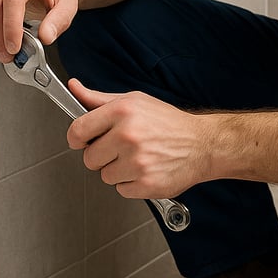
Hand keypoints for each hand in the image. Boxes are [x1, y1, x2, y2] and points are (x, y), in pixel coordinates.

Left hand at [66, 81, 211, 198]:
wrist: (203, 144)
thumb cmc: (169, 123)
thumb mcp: (135, 101)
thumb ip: (99, 99)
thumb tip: (75, 88)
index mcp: (123, 112)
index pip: (78, 130)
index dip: (77, 138)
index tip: (82, 141)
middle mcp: (128, 135)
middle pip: (89, 158)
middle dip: (101, 155)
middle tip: (121, 148)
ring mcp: (137, 161)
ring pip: (105, 176)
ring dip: (118, 171)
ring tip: (138, 158)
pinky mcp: (146, 183)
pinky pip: (121, 189)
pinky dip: (132, 183)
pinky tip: (146, 170)